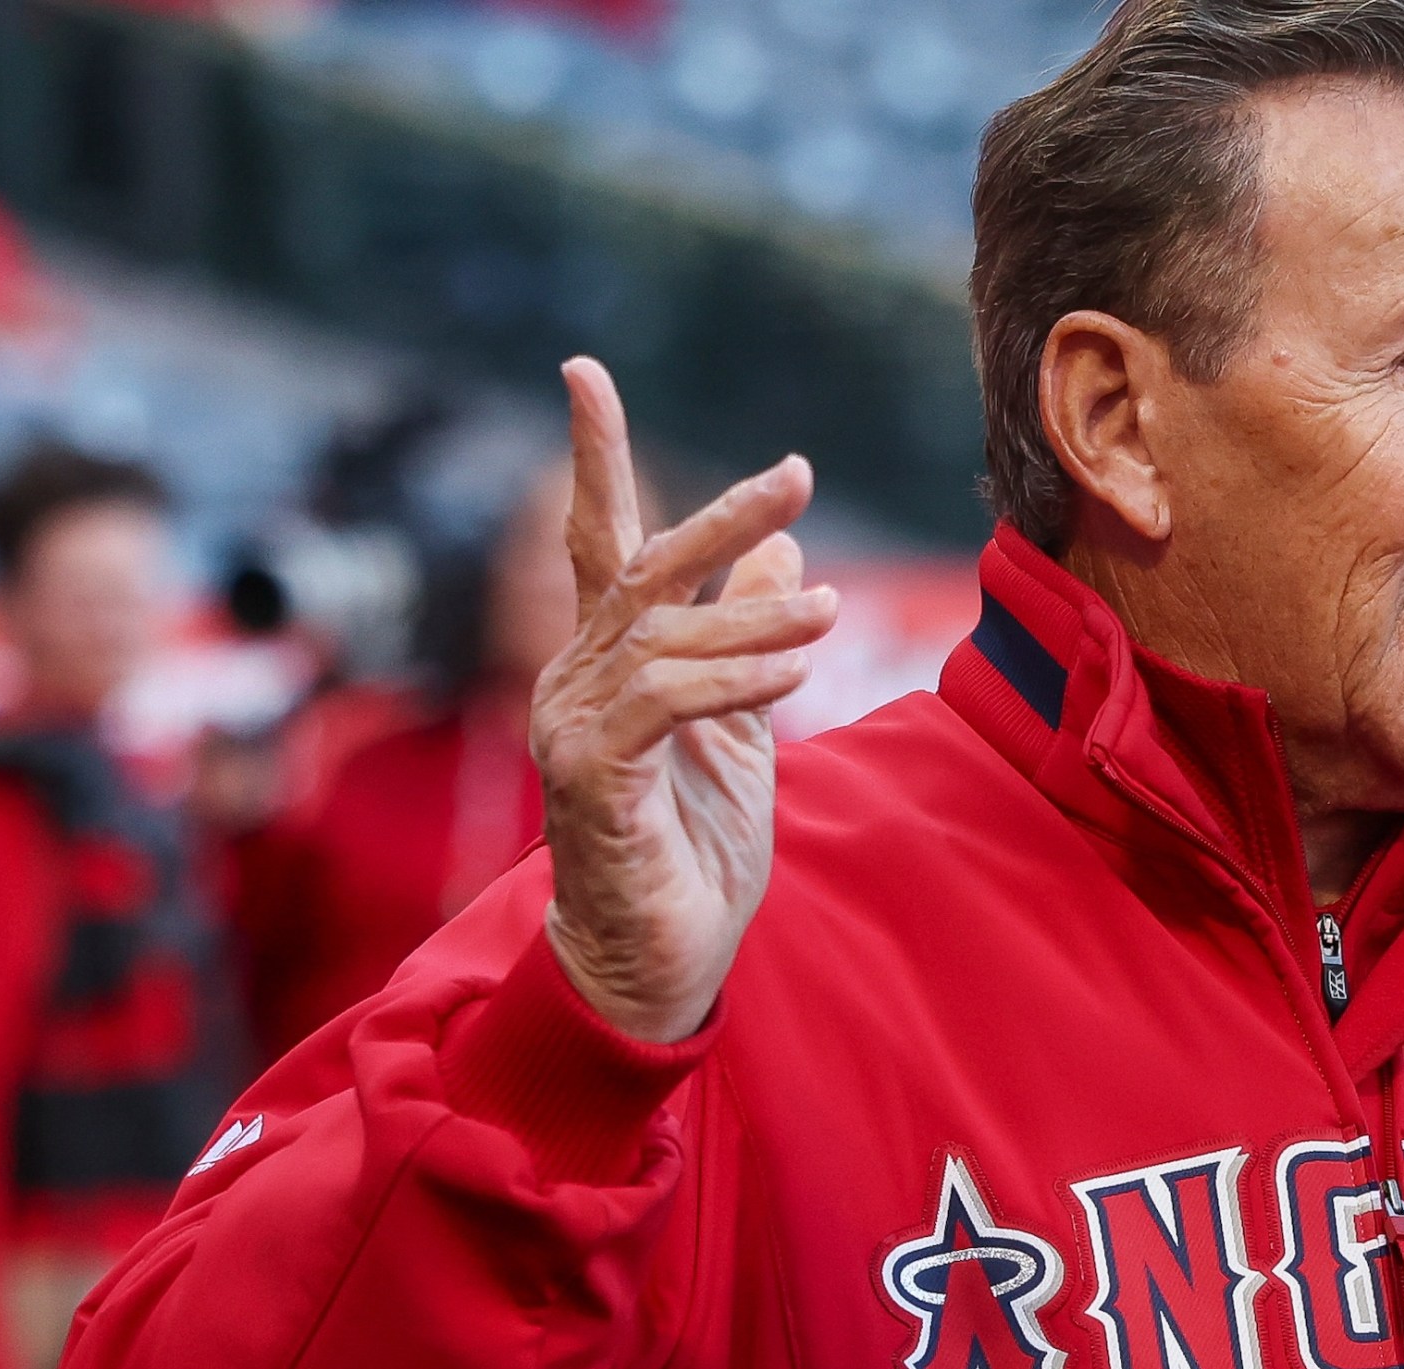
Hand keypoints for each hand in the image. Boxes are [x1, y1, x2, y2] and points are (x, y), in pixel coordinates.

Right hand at [534, 359, 837, 1042]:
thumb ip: (753, 638)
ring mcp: (569, 728)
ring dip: (756, 620)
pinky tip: (789, 676)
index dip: (594, 457)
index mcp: (610, 662)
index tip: (582, 372)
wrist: (664, 962)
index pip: (600, 542)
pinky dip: (730, 682)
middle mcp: (575, 680)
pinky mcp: (586, 779)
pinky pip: (661, 703)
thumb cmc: (694, 848)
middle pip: (644, 570)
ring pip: (664, 636)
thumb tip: (787, 554)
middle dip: (722, 516)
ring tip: (834, 616)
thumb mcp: (744, 725)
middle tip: (796, 475)